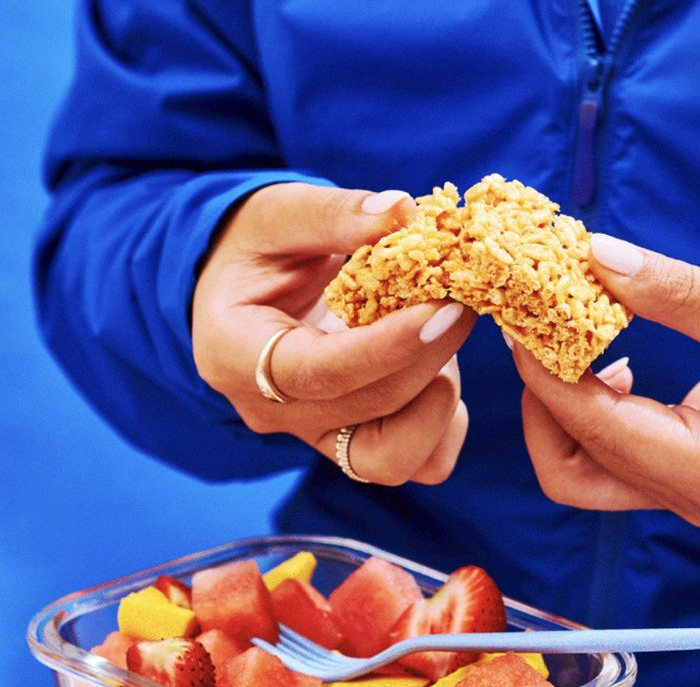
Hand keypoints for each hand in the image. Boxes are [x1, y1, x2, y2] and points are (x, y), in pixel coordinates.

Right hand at [192, 183, 475, 483]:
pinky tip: (443, 371)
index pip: (318, 371)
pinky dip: (444, 425)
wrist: (249, 293)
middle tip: (465, 300)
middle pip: (368, 408)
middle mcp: (273, 411)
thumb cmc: (257, 249)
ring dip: (438, 401)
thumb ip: (333, 214)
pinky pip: (416, 462)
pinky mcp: (353, 448)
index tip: (443, 309)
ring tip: (443, 337)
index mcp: (235, 354)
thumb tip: (403, 211)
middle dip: (430, 356)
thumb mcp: (277, 214)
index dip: (388, 348)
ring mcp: (315, 437)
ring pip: (393, 457)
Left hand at [513, 235, 699, 524]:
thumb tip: (595, 255)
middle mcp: (691, 501)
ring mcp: (679, 498)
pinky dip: (585, 412)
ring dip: (558, 409)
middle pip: (570, 471)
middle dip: (541, 402)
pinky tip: (605, 364)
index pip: (602, 433)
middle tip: (537, 333)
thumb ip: (680, 292)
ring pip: (579, 472)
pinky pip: (604, 458)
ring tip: (572, 342)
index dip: (548, 377)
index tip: (518, 321)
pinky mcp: (673, 481)